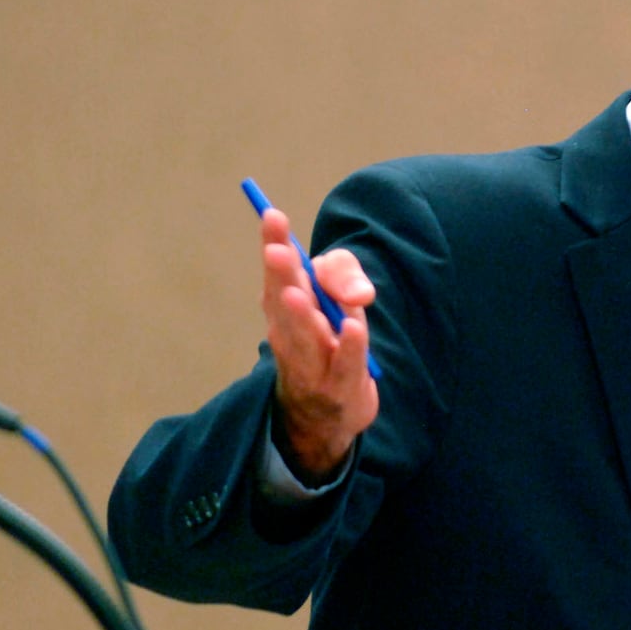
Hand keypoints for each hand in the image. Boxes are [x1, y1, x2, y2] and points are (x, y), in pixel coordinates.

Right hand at [259, 207, 378, 479]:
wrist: (330, 414)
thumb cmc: (331, 344)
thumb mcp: (339, 301)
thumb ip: (343, 277)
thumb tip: (357, 291)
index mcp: (285, 306)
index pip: (278, 272)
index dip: (275, 244)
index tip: (273, 216)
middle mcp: (290, 333)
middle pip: (284, 301)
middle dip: (282, 276)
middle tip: (277, 250)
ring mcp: (312, 363)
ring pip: (306, 337)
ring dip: (302, 316)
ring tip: (297, 294)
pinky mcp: (341, 386)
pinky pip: (346, 363)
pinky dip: (350, 347)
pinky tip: (354, 328)